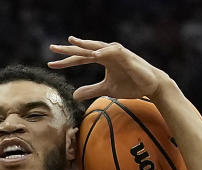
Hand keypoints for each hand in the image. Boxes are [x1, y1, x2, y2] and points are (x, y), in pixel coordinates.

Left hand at [48, 37, 170, 100]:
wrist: (151, 86)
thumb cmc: (130, 84)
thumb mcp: (106, 89)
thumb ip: (91, 90)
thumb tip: (74, 95)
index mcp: (102, 58)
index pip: (80, 59)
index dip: (66, 62)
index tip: (51, 64)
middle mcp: (107, 52)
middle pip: (84, 50)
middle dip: (68, 49)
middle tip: (52, 48)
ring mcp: (116, 52)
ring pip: (97, 46)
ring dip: (84, 45)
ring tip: (71, 42)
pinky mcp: (126, 56)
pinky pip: (112, 52)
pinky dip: (103, 52)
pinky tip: (93, 55)